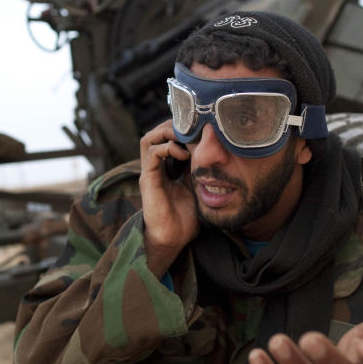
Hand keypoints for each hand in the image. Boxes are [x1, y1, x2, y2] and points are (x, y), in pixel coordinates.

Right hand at [138, 120, 198, 277]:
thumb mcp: (197, 186)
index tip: (200, 128)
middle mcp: (155, 166)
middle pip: (156, 133)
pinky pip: (152, 153)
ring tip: (185, 136)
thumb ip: (200, 169)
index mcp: (166, 167)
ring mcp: (150, 171)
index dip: (181, 129)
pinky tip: (183, 153)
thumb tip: (215, 151)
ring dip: (167, 133)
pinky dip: (167, 148)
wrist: (174, 238)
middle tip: (192, 128)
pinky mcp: (147, 179)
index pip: (167, 137)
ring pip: (150, 138)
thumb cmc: (186, 216)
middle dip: (174, 126)